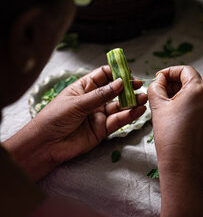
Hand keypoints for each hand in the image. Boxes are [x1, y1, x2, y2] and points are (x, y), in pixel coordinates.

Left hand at [32, 65, 146, 165]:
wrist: (46, 145)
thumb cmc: (54, 118)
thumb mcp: (77, 103)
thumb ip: (100, 95)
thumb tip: (120, 83)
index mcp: (83, 88)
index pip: (103, 75)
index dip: (116, 72)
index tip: (128, 72)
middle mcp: (93, 100)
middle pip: (114, 90)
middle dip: (127, 87)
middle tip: (138, 85)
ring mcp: (98, 114)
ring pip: (118, 106)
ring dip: (131, 101)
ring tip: (143, 98)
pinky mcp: (102, 129)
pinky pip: (118, 121)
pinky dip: (129, 116)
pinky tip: (138, 110)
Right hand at [148, 66, 202, 188]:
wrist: (185, 168)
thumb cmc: (169, 137)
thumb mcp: (158, 107)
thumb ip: (156, 87)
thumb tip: (159, 80)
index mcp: (198, 89)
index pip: (185, 70)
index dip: (169, 72)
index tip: (159, 79)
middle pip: (195, 81)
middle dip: (178, 84)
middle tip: (163, 93)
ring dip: (188, 97)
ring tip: (173, 108)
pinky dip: (198, 109)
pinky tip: (185, 121)